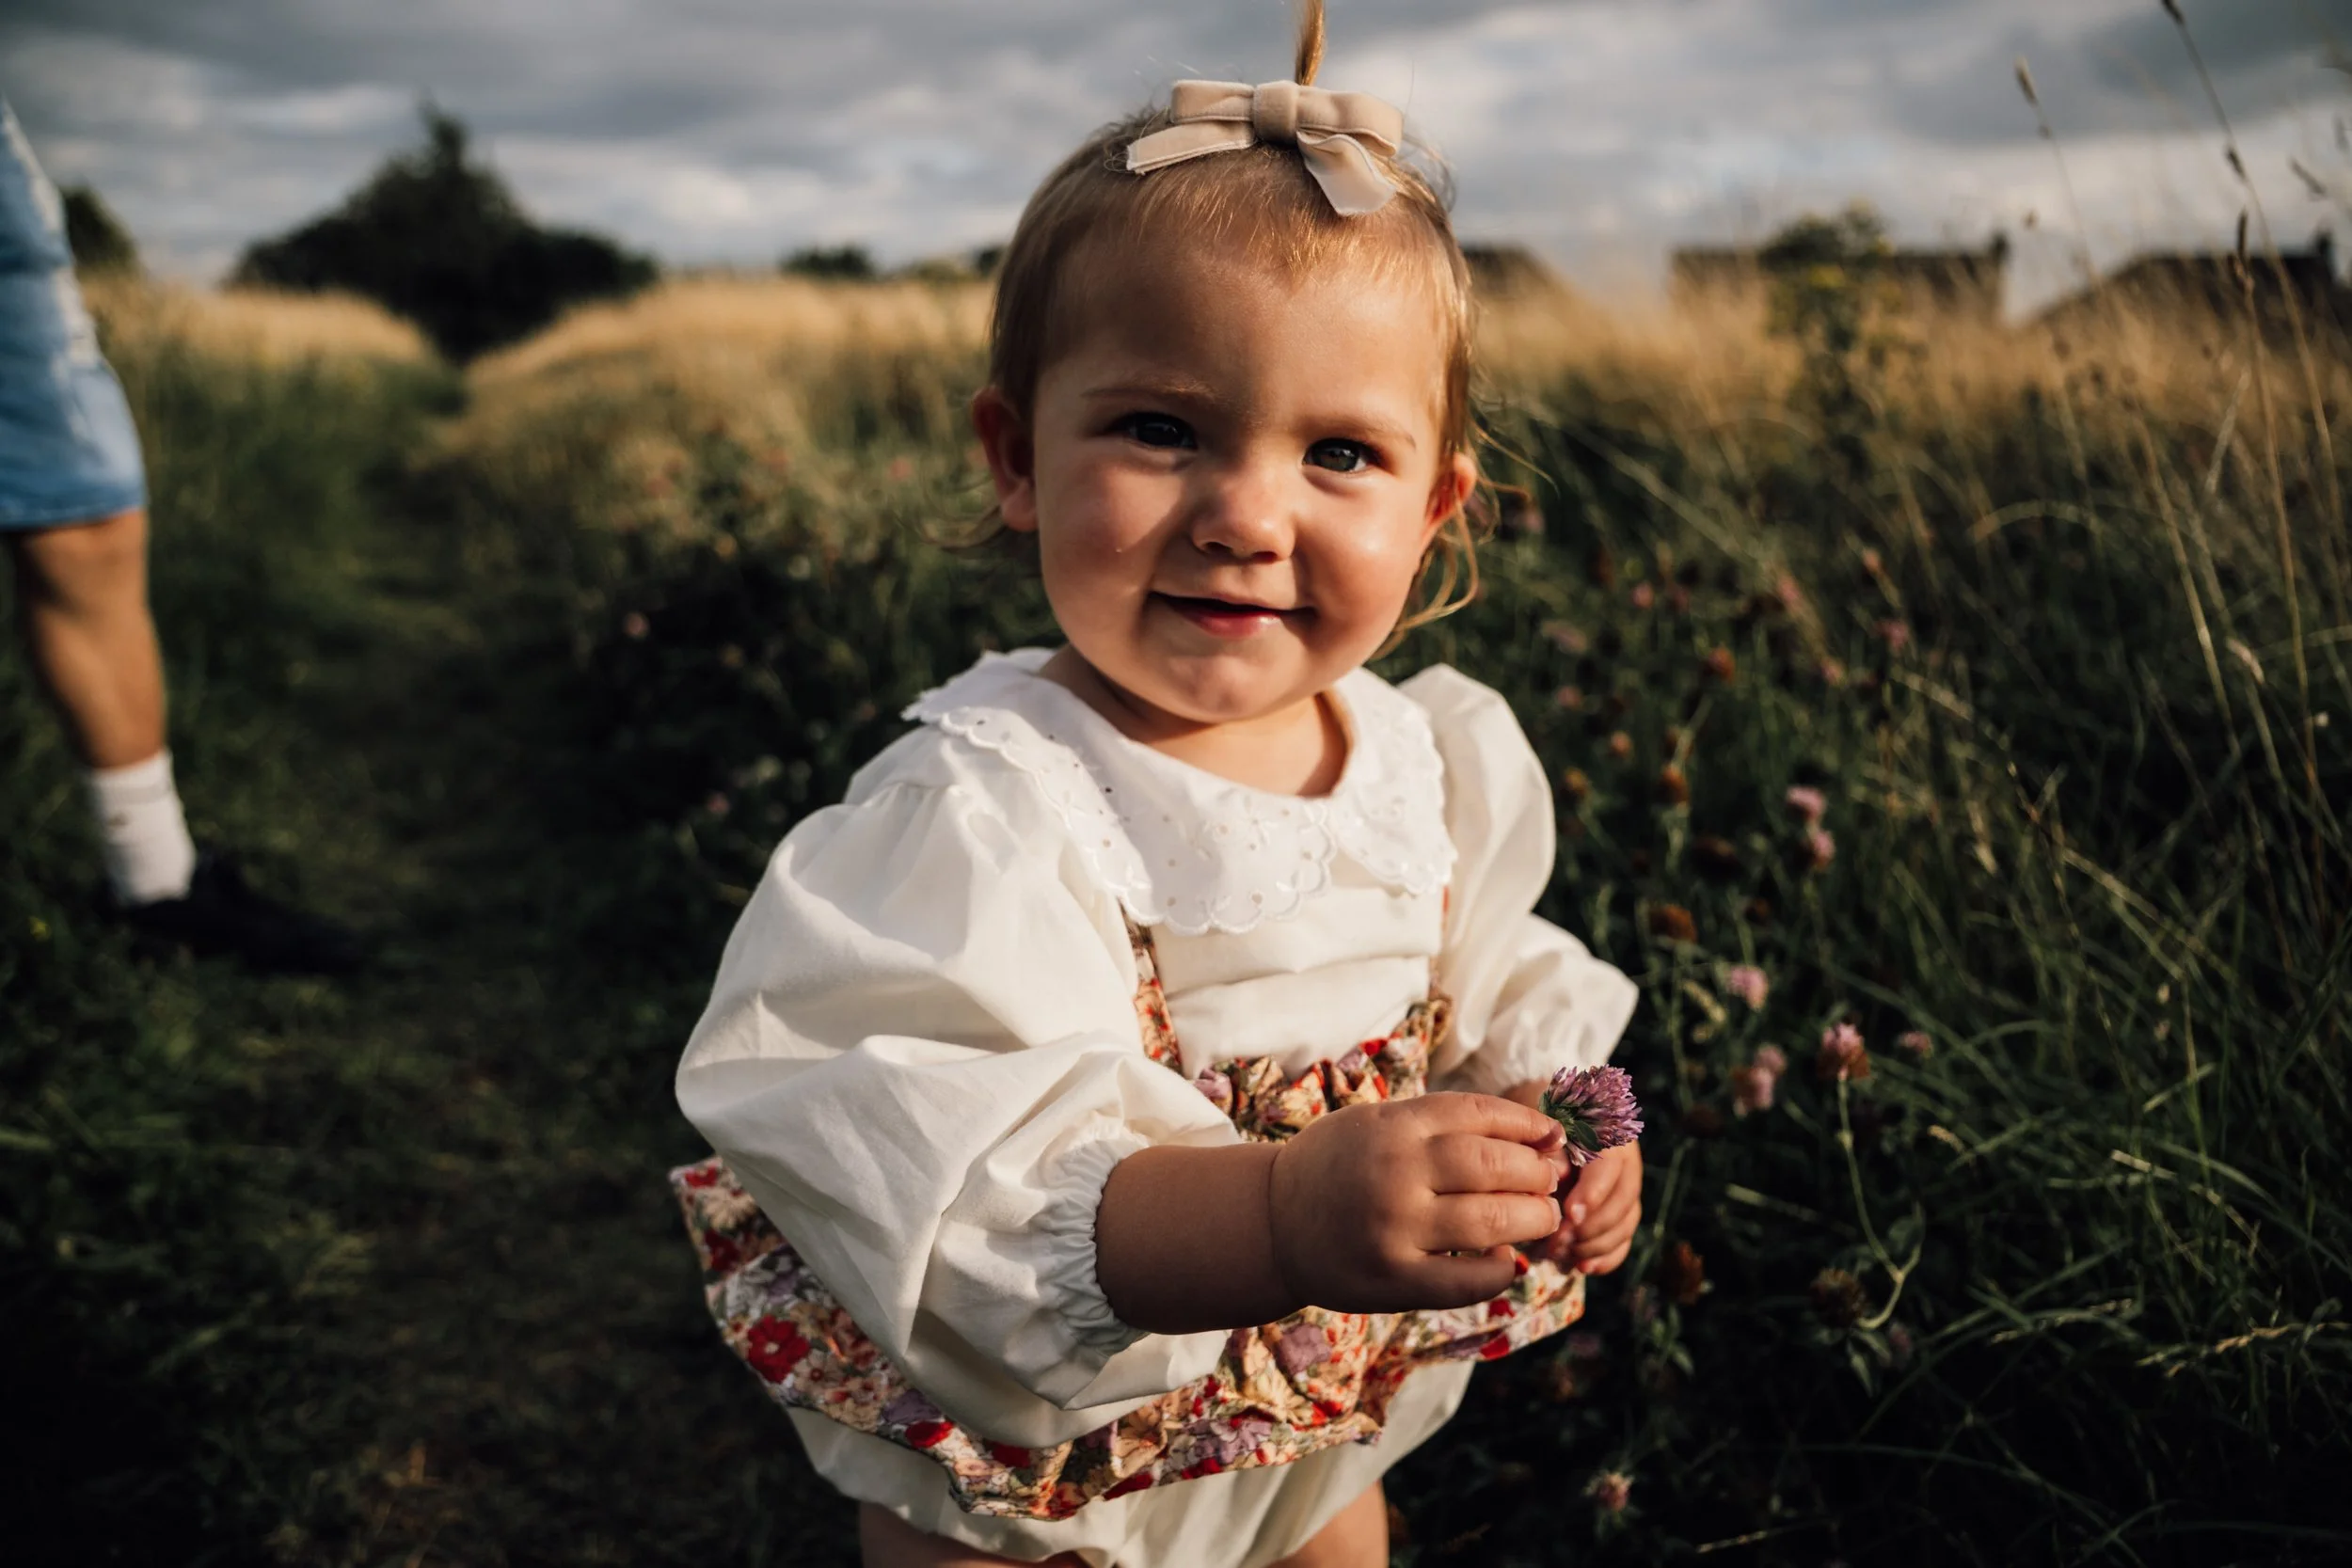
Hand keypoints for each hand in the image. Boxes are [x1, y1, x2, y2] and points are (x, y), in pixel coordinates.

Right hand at [1267, 1091, 1569, 1313]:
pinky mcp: (1392, 1280)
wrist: (1272, 1223)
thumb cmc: (1337, 1166)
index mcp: (1393, 1125)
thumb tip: (1533, 1134)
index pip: (1479, 1115)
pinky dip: (1500, 1271)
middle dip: (1537, 1173)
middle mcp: (1395, 1172)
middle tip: (1551, 1180)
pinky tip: (1508, 1260)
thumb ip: (1440, 1124)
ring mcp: (1394, 1228)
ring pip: (1491, 1221)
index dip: (1527, 1125)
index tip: (1552, 1135)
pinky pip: (1467, 1280)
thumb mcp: (1376, 1123)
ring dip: (1532, 1218)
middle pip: (1494, 1165)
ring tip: (1543, 1216)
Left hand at [1540, 1141, 1642, 1274]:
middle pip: (1622, 1201)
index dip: (1593, 1193)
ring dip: (1596, 1245)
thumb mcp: (1545, 1135)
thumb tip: (1558, 1175)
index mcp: (1610, 1140)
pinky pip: (1624, 1241)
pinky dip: (1606, 1258)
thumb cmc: (1545, 1133)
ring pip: (1625, 1224)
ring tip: (1565, 1254)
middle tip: (1558, 1241)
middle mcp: (1627, 1166)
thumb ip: (1552, 1152)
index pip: (1609, 1168)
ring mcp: (1627, 1193)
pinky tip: (1584, 1267)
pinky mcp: (1622, 1217)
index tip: (1570, 1215)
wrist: (1555, 1136)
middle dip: (1590, 1227)